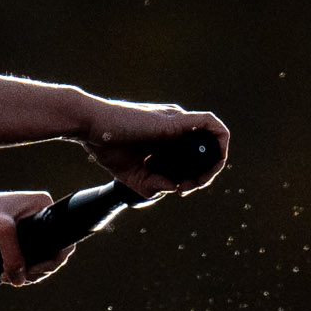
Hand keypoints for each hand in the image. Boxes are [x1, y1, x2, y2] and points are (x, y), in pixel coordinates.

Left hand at [0, 187, 63, 282]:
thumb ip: (14, 257)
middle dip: (37, 270)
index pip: (62, 239)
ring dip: (26, 274)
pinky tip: (5, 276)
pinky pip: (24, 260)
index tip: (33, 270)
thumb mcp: (0, 232)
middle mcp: (37, 215)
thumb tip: (20, 280)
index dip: (52, 260)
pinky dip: (18, 271)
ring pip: (38, 260)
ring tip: (8, 277)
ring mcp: (26, 228)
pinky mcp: (13, 240)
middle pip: (52, 253)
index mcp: (42, 205)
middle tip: (19, 276)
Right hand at [77, 98, 232, 190]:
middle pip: (204, 150)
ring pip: (212, 138)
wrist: (90, 126)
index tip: (181, 190)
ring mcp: (176, 121)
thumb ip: (152, 185)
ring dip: (214, 162)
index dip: (194, 177)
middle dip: (204, 175)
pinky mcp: (176, 119)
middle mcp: (174, 127)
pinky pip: (211, 124)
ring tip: (199, 180)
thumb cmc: (105, 145)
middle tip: (187, 189)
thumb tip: (174, 189)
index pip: (191, 157)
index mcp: (165, 138)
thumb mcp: (133, 174)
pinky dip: (220, 140)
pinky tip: (216, 159)